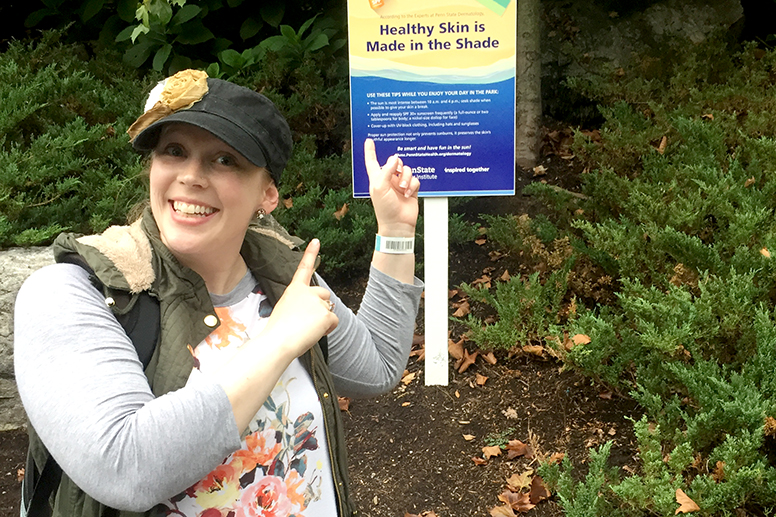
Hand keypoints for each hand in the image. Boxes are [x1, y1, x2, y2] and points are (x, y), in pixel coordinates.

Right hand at [260, 239, 337, 358]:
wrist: (278, 341)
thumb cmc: (278, 330)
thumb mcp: (285, 310)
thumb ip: (299, 305)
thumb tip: (313, 313)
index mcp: (294, 289)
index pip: (304, 268)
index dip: (310, 254)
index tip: (316, 240)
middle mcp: (307, 291)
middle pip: (324, 295)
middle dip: (321, 306)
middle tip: (306, 321)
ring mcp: (317, 301)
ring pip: (329, 309)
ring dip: (322, 320)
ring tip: (306, 329)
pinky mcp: (326, 313)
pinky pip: (334, 321)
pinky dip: (327, 329)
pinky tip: (314, 332)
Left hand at [364, 138, 419, 236]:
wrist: (398, 224)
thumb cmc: (385, 209)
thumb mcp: (380, 188)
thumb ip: (386, 171)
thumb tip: (394, 159)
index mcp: (377, 178)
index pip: (372, 161)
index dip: (370, 151)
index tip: (369, 140)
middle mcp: (388, 180)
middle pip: (394, 163)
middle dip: (397, 166)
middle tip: (397, 172)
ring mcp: (400, 184)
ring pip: (406, 170)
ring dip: (405, 177)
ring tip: (403, 188)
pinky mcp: (411, 189)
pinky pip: (415, 179)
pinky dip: (412, 185)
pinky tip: (408, 193)